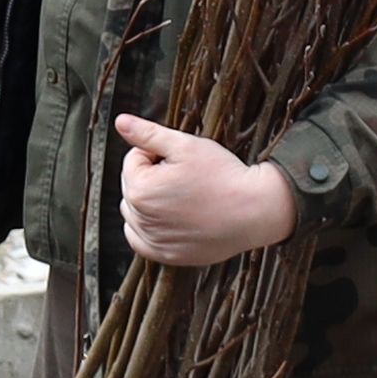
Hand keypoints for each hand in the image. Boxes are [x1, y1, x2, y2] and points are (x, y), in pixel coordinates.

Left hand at [110, 110, 299, 266]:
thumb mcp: (185, 145)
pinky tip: (171, 217)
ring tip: (183, 196)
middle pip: (133, 186)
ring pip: (136, 212)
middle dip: (152, 177)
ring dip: (150, 201)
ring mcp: (153, 240)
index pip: (133, 161)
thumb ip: (148, 134)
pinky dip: (150, 228)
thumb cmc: (224, 178)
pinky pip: (141, 240)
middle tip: (186, 177)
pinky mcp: (166, 255)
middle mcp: (141, 218)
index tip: (181, 160)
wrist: (254, 211)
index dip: (157, 154)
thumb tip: (122, 122)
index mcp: (140, 189)